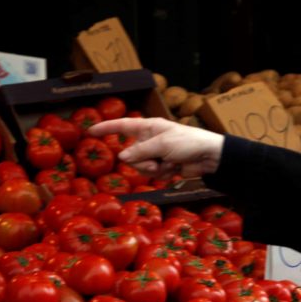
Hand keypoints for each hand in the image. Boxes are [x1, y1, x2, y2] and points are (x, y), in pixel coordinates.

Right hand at [87, 118, 223, 178]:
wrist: (209, 157)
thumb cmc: (188, 143)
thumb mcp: (162, 145)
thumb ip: (140, 151)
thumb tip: (121, 158)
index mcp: (148, 127)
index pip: (122, 126)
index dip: (107, 128)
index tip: (91, 130)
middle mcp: (149, 140)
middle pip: (131, 155)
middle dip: (142, 163)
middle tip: (157, 162)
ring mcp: (156, 154)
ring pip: (141, 167)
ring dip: (154, 170)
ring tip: (169, 165)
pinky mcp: (163, 166)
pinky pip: (153, 175)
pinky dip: (164, 174)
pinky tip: (175, 170)